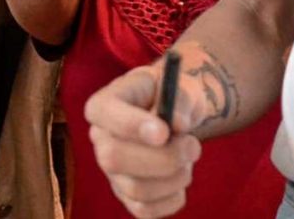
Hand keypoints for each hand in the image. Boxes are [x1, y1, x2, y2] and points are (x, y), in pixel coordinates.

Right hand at [84, 65, 204, 217]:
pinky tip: (181, 176)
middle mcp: (100, 139)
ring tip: (189, 157)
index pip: (102, 114)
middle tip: (193, 146)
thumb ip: (180, 100)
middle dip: (162, 158)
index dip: (130, 125)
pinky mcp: (126, 195)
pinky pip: (146, 210)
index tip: (163, 132)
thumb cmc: (173, 98)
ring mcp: (111, 171)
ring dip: (175, 177)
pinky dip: (172, 198)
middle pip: (114, 158)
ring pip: (135, 188)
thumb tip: (178, 125)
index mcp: (104, 105)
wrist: (177, 118)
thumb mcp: (180, 87)